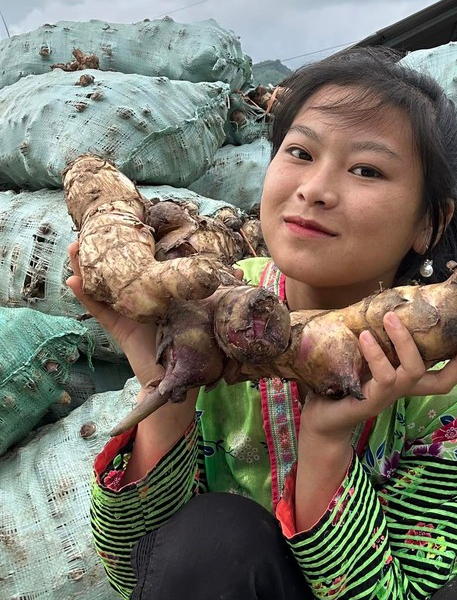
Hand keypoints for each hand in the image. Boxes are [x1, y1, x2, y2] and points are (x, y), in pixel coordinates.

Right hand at [66, 241, 245, 353]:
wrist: (183, 377)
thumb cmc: (199, 341)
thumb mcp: (208, 308)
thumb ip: (218, 291)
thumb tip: (241, 271)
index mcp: (163, 290)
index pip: (148, 262)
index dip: (136, 244)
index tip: (128, 223)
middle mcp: (143, 297)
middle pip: (121, 269)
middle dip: (108, 250)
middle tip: (95, 228)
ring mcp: (128, 310)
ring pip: (104, 284)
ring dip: (87, 266)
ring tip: (75, 246)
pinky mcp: (119, 327)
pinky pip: (99, 309)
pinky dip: (85, 295)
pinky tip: (72, 280)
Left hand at [299, 312, 456, 443]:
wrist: (318, 418)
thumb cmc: (340, 383)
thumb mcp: (361, 358)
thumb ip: (374, 340)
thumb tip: (378, 304)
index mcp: (403, 380)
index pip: (442, 377)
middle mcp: (401, 390)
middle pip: (441, 382)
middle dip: (454, 358)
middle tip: (446, 325)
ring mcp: (388, 396)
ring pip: (412, 371)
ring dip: (404, 342)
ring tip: (391, 317)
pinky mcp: (371, 400)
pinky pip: (384, 376)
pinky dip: (377, 354)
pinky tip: (365, 336)